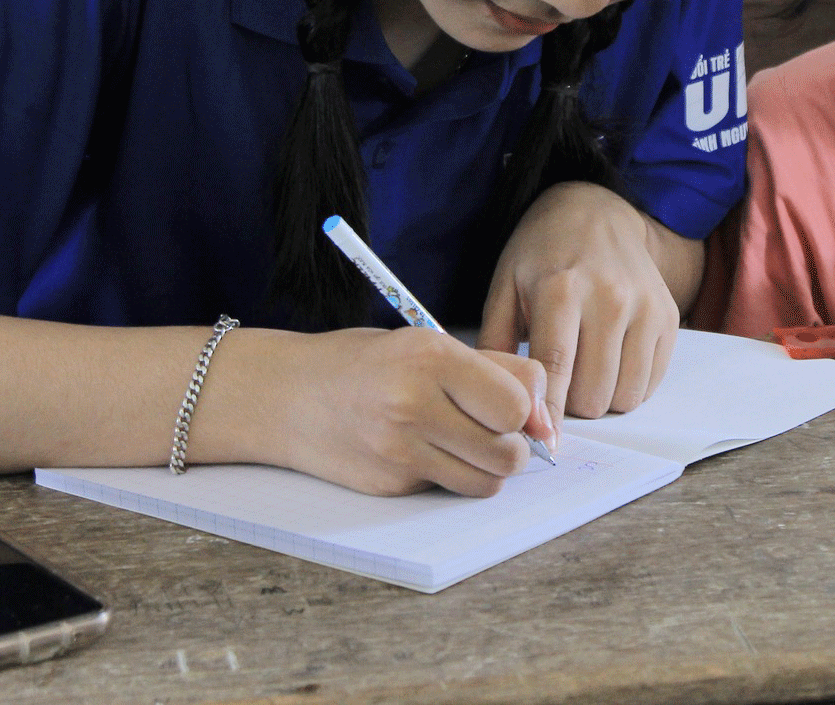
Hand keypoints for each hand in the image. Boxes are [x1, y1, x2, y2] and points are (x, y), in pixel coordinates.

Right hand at [269, 327, 555, 496]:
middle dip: (511, 446)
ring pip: (487, 483)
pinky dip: (450, 477)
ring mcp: (399, 451)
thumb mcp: (429, 344)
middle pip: (509, 453)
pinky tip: (422, 452)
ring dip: (486, 468)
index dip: (523, 410)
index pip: (516, 405)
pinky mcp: (390, 485)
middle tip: (489, 429)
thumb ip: (498, 372)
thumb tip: (547, 424)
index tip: (509, 405)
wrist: (287, 395)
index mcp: (430, 357)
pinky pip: (449, 491)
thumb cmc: (368, 364)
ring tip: (461, 443)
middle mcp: (413, 404)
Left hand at [480, 181, 680, 419]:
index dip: (547, 413)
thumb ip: (496, 345)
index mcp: (561, 288)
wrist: (595, 213)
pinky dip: (628, 386)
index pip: (556, 369)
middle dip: (572, 404)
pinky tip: (609, 360)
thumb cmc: (541, 254)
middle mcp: (610, 297)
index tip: (539, 442)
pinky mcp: (668, 318)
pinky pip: (650, 383)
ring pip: (625, 396)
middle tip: (560, 385)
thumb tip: (494, 403)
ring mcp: (645, 307)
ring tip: (584, 371)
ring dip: (601, 398)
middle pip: (593, 394)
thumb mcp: (504, 286)